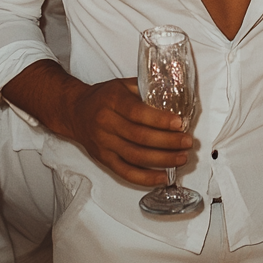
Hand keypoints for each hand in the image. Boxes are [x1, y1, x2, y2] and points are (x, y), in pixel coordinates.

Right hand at [65, 78, 193, 186]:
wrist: (75, 111)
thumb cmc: (104, 97)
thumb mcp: (123, 84)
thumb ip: (145, 89)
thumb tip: (175, 95)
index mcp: (112, 101)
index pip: (138, 113)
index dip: (160, 120)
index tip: (179, 123)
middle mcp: (106, 123)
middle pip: (139, 137)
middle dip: (167, 142)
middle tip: (187, 142)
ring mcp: (104, 144)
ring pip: (135, 157)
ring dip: (162, 160)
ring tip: (181, 158)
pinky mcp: (103, 160)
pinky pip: (125, 172)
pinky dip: (146, 178)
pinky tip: (163, 177)